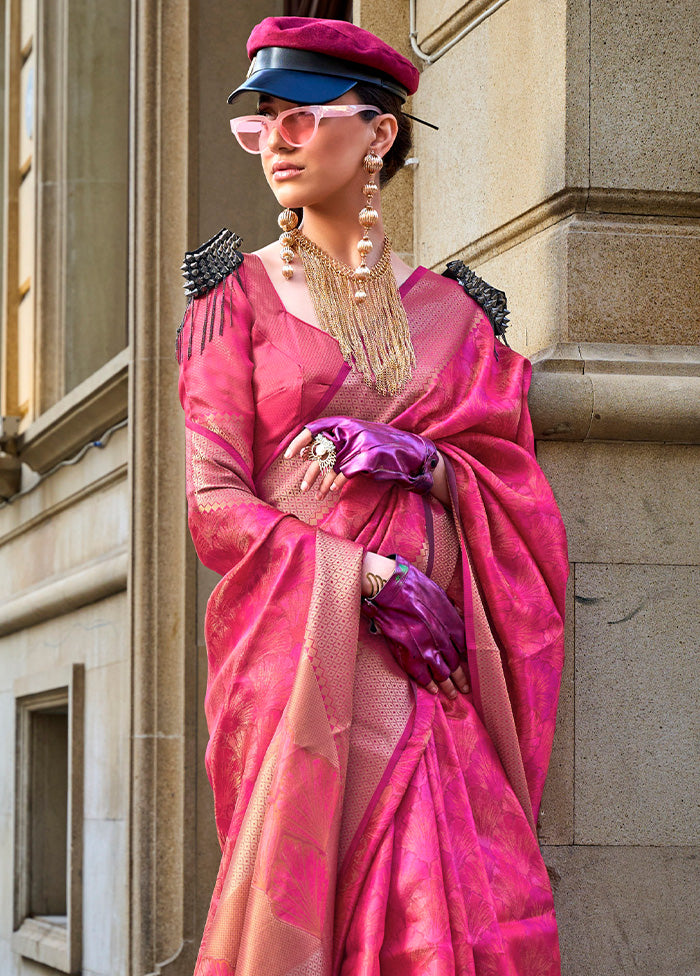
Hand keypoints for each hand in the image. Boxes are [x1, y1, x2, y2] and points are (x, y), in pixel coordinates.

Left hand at [284, 416, 438, 499]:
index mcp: (347, 423)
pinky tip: (332, 491)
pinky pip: (344, 474)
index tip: (290, 456)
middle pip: (321, 451)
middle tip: (302, 487)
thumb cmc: (381, 448)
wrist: (410, 453)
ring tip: (316, 494)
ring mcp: (359, 445)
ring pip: (331, 465)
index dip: (300, 441)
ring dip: (321, 482)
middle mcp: (351, 432)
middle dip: (310, 472)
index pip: (316, 428)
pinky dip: (336, 483)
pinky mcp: (366, 459)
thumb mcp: (359, 438)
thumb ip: (339, 441)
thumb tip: (311, 452)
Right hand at [362, 555, 469, 699]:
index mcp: (451, 624)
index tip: (467, 665)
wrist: (390, 588)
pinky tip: (433, 690)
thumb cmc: (413, 586)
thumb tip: (458, 615)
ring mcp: (426, 649)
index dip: (466, 659)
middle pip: (455, 664)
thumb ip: (450, 610)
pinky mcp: (409, 655)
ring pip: (442, 674)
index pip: (464, 648)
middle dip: (461, 678)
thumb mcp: (439, 594)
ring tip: (452, 695)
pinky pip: (422, 676)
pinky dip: (429, 684)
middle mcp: (442, 640)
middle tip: (465, 688)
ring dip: (448, 686)